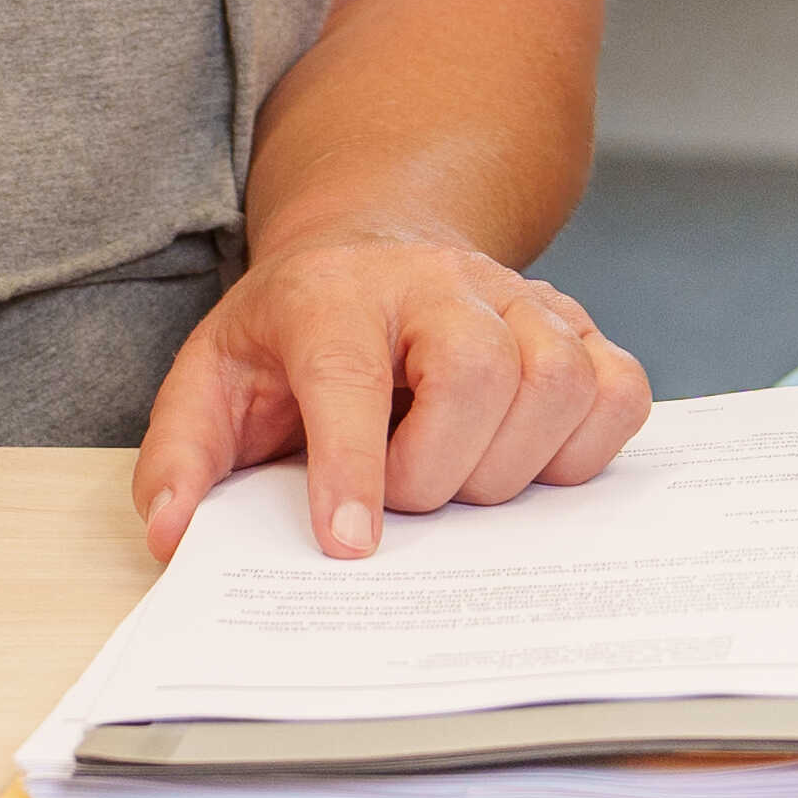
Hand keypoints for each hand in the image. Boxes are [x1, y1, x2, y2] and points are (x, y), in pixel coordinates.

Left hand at [134, 223, 652, 558]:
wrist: (371, 252)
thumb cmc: (292, 334)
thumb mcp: (212, 379)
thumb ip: (183, 456)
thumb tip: (177, 535)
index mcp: (333, 292)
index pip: (349, 373)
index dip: (352, 465)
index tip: (349, 545)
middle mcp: (437, 281)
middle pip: (477, 370)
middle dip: (440, 468)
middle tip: (406, 498)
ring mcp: (520, 299)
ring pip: (557, 380)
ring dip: (511, 465)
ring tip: (460, 480)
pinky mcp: (578, 327)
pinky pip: (620, 390)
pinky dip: (583, 448)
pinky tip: (527, 461)